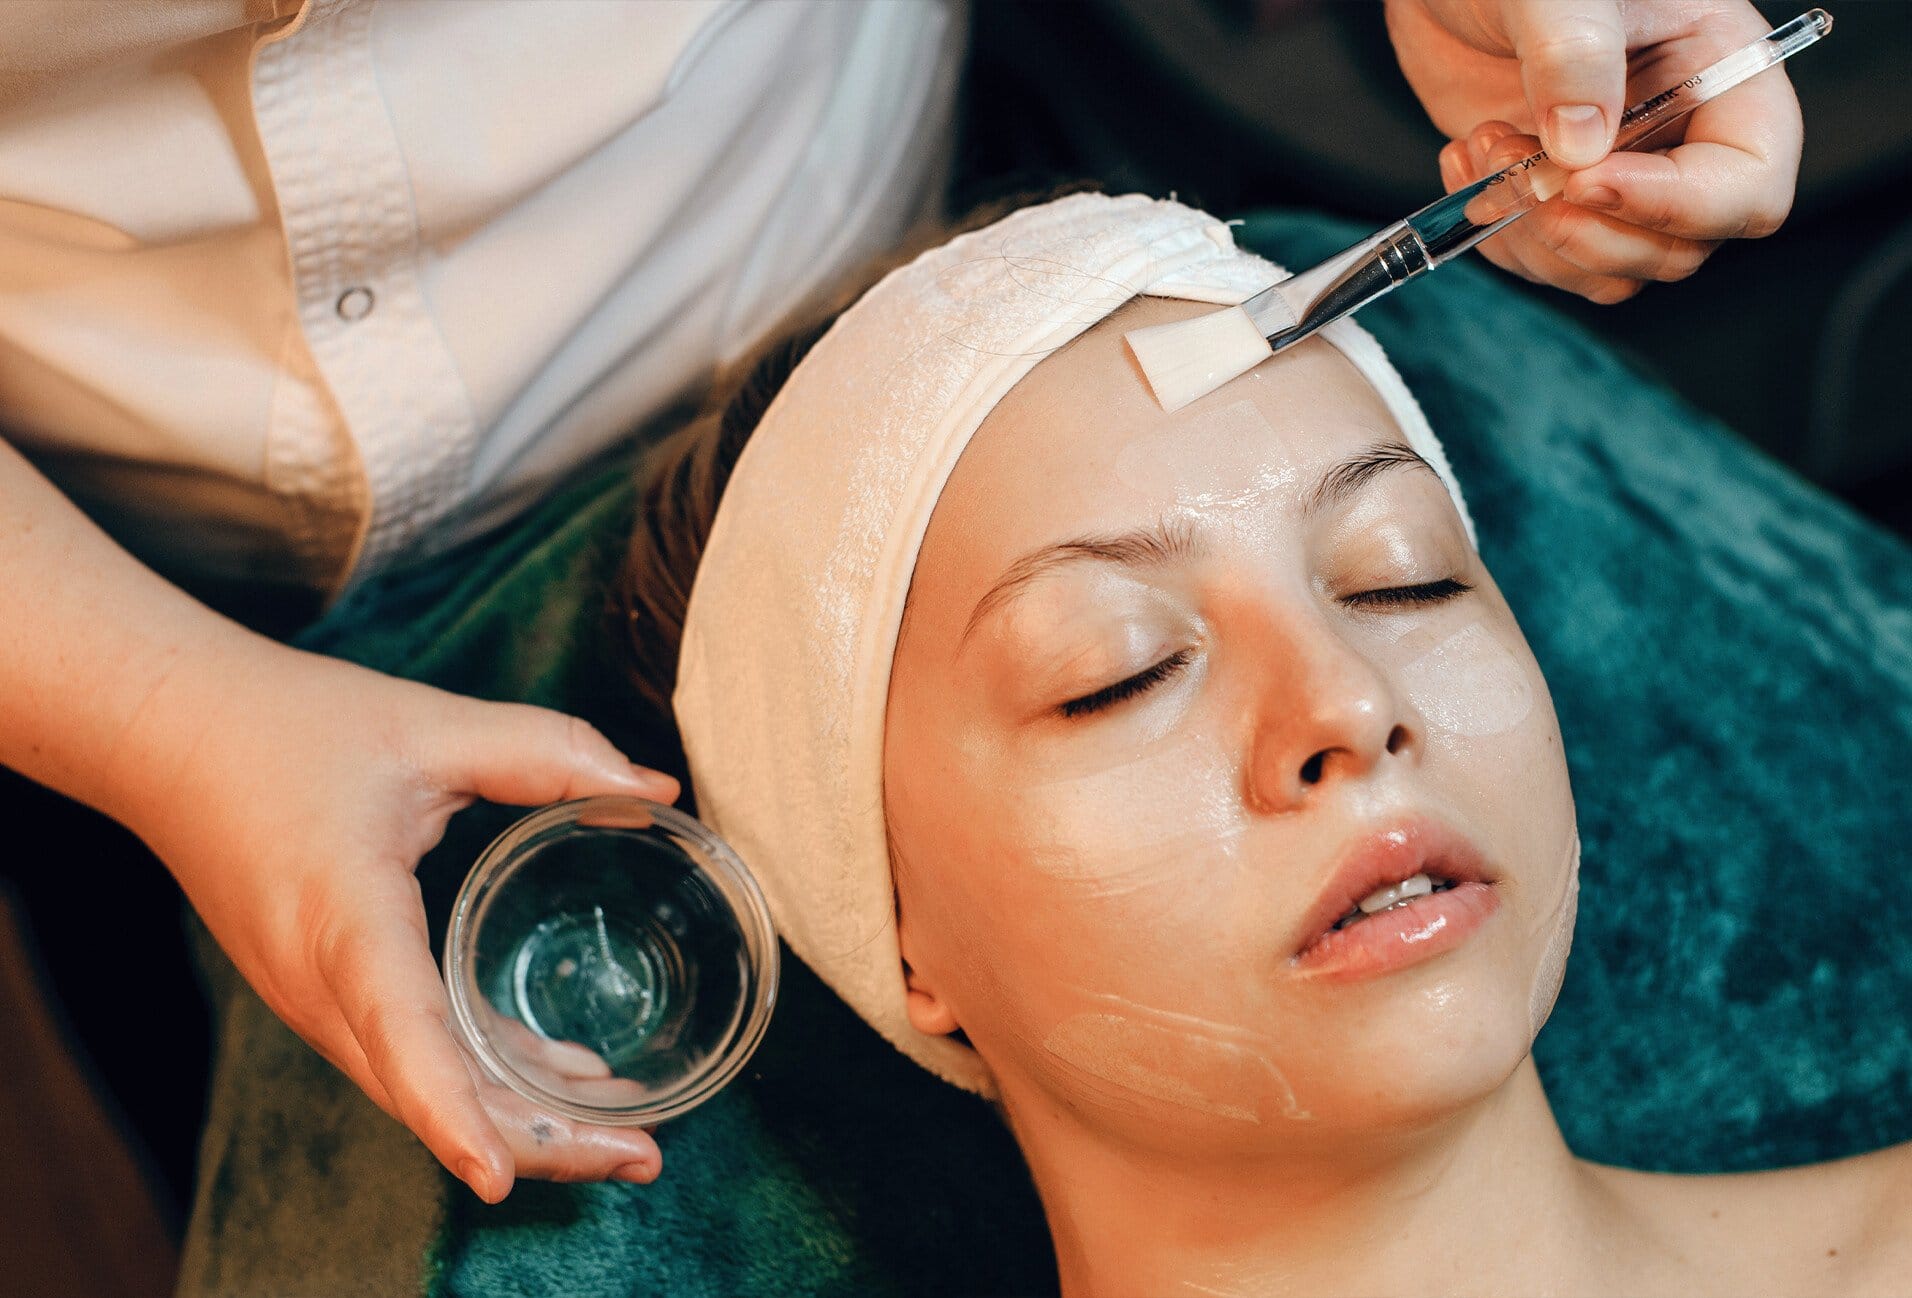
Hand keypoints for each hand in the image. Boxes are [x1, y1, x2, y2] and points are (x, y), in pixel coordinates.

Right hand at [115, 639, 679, 1201]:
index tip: (496, 1178)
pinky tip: (559, 1075)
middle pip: (427, 1095)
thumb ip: (545, 753)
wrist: (166, 736)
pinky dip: (481, 1082)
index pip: (400, 1030)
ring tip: (622, 1138)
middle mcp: (320, 983)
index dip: (451, 1109)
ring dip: (516, 1123)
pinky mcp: (325, 993)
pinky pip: (407, 1058)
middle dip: (534, 1143)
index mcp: (342, 917)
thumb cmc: (287, 728)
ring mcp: (316, 999)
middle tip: (642, 1157)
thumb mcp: (427, 727)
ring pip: (419, 1091)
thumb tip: (653, 790)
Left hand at [1385, 0, 1803, 302]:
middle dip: (1587, 230)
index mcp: (1724, 75)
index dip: (1674, 205)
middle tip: (1519, 165)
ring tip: (1485, 144)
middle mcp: (1682, 137)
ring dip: (1533, 233)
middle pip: (1678, 249)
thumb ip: (1573, 56)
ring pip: (1609, 270)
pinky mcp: (1558, 199)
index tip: (1588, 179)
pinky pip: (1549, 262)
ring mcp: (1620, 175)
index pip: (1748, 185)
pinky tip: (1466, 161)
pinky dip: (1499, 233)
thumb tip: (1580, 149)